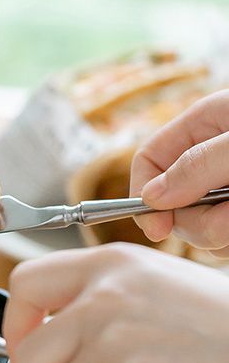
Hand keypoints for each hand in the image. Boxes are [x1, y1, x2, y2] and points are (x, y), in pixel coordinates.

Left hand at [2, 243, 228, 362]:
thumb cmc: (220, 326)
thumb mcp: (153, 284)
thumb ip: (96, 298)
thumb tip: (46, 330)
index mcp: (107, 265)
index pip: (25, 283)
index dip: (17, 322)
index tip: (27, 344)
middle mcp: (102, 298)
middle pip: (31, 351)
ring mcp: (113, 342)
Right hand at [130, 89, 228, 255]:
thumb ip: (198, 165)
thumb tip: (153, 198)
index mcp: (204, 125)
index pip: (148, 160)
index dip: (143, 194)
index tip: (156, 228)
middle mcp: (212, 157)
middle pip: (171, 202)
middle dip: (193, 221)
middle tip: (226, 224)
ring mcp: (227, 186)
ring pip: (199, 225)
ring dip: (218, 233)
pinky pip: (223, 237)